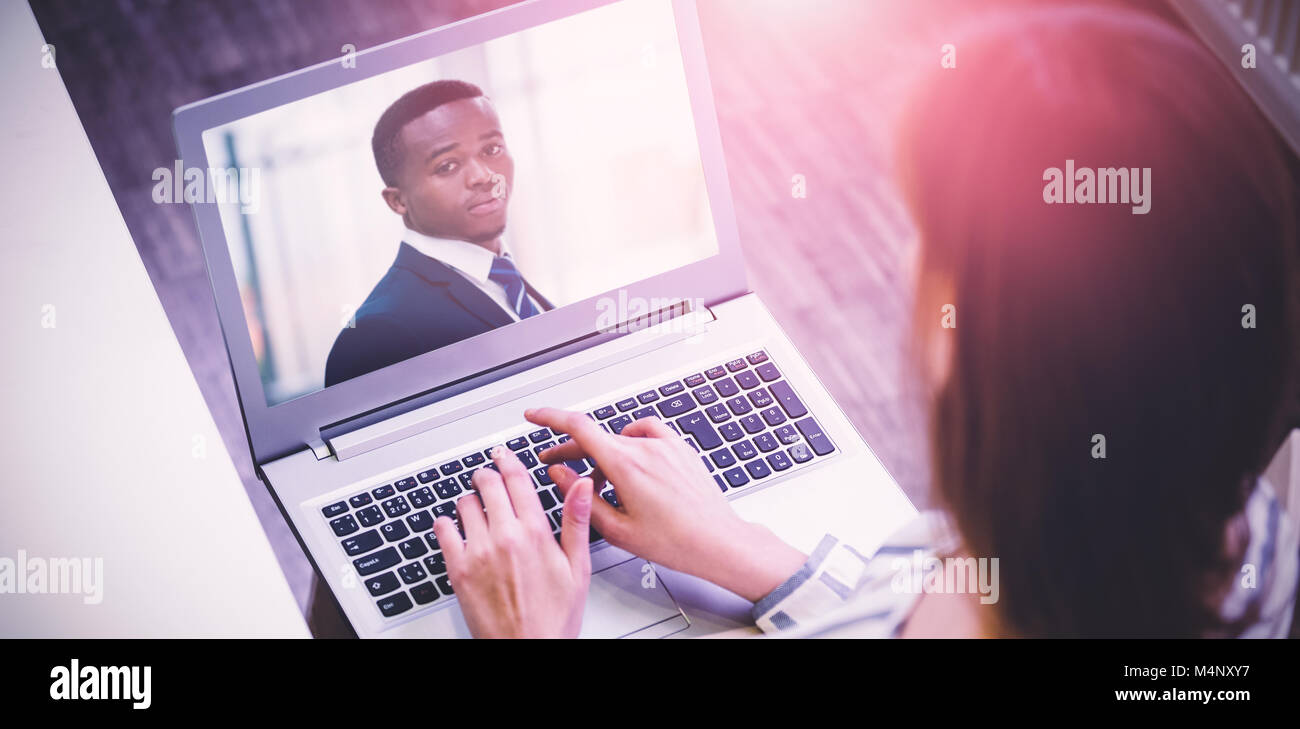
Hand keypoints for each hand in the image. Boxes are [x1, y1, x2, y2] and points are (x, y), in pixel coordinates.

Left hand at [432, 446, 592, 637]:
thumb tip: (582, 485)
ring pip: (464, 504)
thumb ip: (577, 521)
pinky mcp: (458, 570)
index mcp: (535, 533)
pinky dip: (447, 524)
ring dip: (470, 500)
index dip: (508, 461)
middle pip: (487, 484)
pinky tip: (455, 528)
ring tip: (477, 508)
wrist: (527, 650)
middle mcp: (504, 537)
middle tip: (488, 478)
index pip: (517, 480)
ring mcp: (478, 552)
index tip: (503, 455)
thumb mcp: (577, 568)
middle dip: (487, 476)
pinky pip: (443, 530)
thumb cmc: (554, 617)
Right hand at [525, 408, 806, 601]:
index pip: (578, 427)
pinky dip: (632, 443)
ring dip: (604, 454)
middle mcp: (645, 447)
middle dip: (572, 449)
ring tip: (602, 482)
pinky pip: (647, 434)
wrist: (717, 541)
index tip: (534, 416)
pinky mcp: (680, 448)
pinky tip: (631, 464)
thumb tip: (558, 473)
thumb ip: (580, 497)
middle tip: (556, 463)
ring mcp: (665, 445)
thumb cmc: (674, 541)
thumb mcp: (616, 528)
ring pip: (620, 439)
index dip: (550, 418)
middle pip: (596, 437)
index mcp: (625, 465)